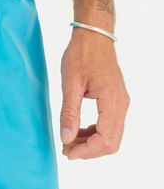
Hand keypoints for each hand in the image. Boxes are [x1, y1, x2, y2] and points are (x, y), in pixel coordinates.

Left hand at [60, 30, 129, 159]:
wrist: (94, 36)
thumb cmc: (81, 55)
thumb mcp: (70, 84)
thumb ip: (69, 112)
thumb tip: (66, 138)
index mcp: (112, 101)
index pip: (105, 139)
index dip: (86, 151)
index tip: (67, 152)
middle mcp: (121, 104)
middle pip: (111, 142)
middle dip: (89, 151)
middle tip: (67, 151)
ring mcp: (120, 102)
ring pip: (112, 136)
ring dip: (91, 143)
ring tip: (69, 141)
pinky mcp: (116, 100)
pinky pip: (109, 125)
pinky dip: (94, 133)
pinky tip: (78, 130)